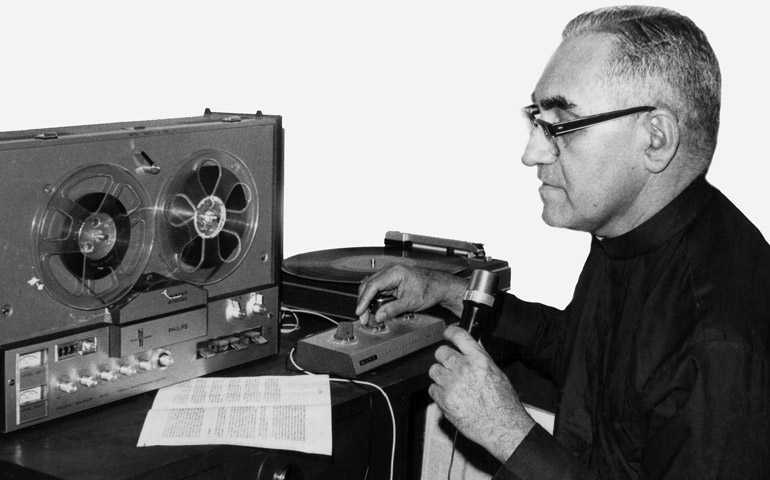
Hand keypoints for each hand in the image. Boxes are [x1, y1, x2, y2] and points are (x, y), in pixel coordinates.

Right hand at [356, 265, 466, 324]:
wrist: (440, 286)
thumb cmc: (430, 289)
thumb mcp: (411, 302)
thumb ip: (392, 309)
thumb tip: (378, 316)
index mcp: (394, 272)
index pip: (372, 285)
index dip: (363, 299)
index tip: (359, 311)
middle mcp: (390, 270)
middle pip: (368, 285)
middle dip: (363, 302)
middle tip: (363, 317)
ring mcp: (390, 274)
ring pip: (371, 287)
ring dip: (367, 300)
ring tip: (366, 315)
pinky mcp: (391, 280)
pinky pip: (377, 288)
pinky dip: (373, 298)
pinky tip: (372, 308)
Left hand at [428, 325, 535, 462]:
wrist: (502, 427)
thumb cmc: (504, 404)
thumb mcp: (498, 374)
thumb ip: (481, 360)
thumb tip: (471, 349)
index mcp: (479, 360)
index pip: (459, 336)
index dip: (450, 332)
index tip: (447, 334)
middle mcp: (463, 369)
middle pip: (441, 352)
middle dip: (444, 357)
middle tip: (449, 363)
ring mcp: (452, 384)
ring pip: (433, 370)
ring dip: (440, 374)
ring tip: (450, 382)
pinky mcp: (444, 399)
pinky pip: (432, 389)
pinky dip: (438, 391)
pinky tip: (448, 395)